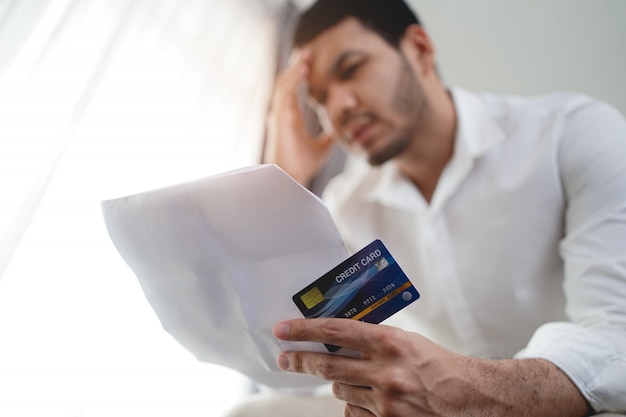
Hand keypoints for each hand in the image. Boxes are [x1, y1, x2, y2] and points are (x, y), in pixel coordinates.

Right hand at [265, 49, 332, 185]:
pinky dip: (293, 81)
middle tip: (307, 50)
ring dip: (294, 68)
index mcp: (291, 116)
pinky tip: (303, 71)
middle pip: (286, 81)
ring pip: (284, 84)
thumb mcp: (323, 147)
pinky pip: (285, 94)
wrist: (293, 179)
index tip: (308, 61)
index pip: (292, 89)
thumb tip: (341, 129)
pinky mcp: (280, 119)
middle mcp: (283, 113)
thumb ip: (330, 136)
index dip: (298, 74)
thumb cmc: (303, 165)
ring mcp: (279, 115)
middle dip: (295, 65)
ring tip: (306, 55)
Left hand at [273, 318, 590, 416]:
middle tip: (283, 357)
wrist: (470, 399)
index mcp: (390, 343)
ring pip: (340, 390)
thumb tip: (338, 339)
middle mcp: (384, 372)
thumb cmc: (439, 367)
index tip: (283, 329)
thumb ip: (373, 341)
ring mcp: (384, 402)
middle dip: (300, 360)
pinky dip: (357, 405)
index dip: (305, 330)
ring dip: (343, 383)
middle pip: (327, 364)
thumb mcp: (407, 343)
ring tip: (363, 380)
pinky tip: (374, 401)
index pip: (336, 331)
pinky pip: (353, 412)